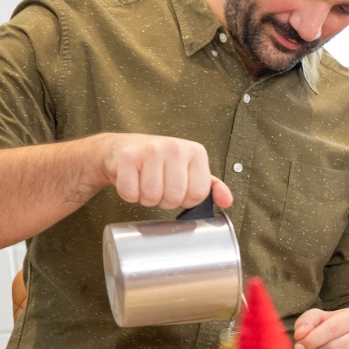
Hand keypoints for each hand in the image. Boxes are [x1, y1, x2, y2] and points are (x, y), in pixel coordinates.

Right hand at [93, 133, 233, 209]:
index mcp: (196, 152)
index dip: (186, 200)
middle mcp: (175, 147)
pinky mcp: (127, 157)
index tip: (177, 189)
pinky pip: (130, 193)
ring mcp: (151, 150)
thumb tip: (227, 201)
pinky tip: (131, 180)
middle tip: (158, 187)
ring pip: (152, 197)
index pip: (198, 194)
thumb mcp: (189, 170)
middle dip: (164, 201)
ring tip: (144, 183)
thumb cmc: (159, 162)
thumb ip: (210, 186)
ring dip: (145, 198)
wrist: (121, 148)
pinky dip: (129, 194)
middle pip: (174, 197)